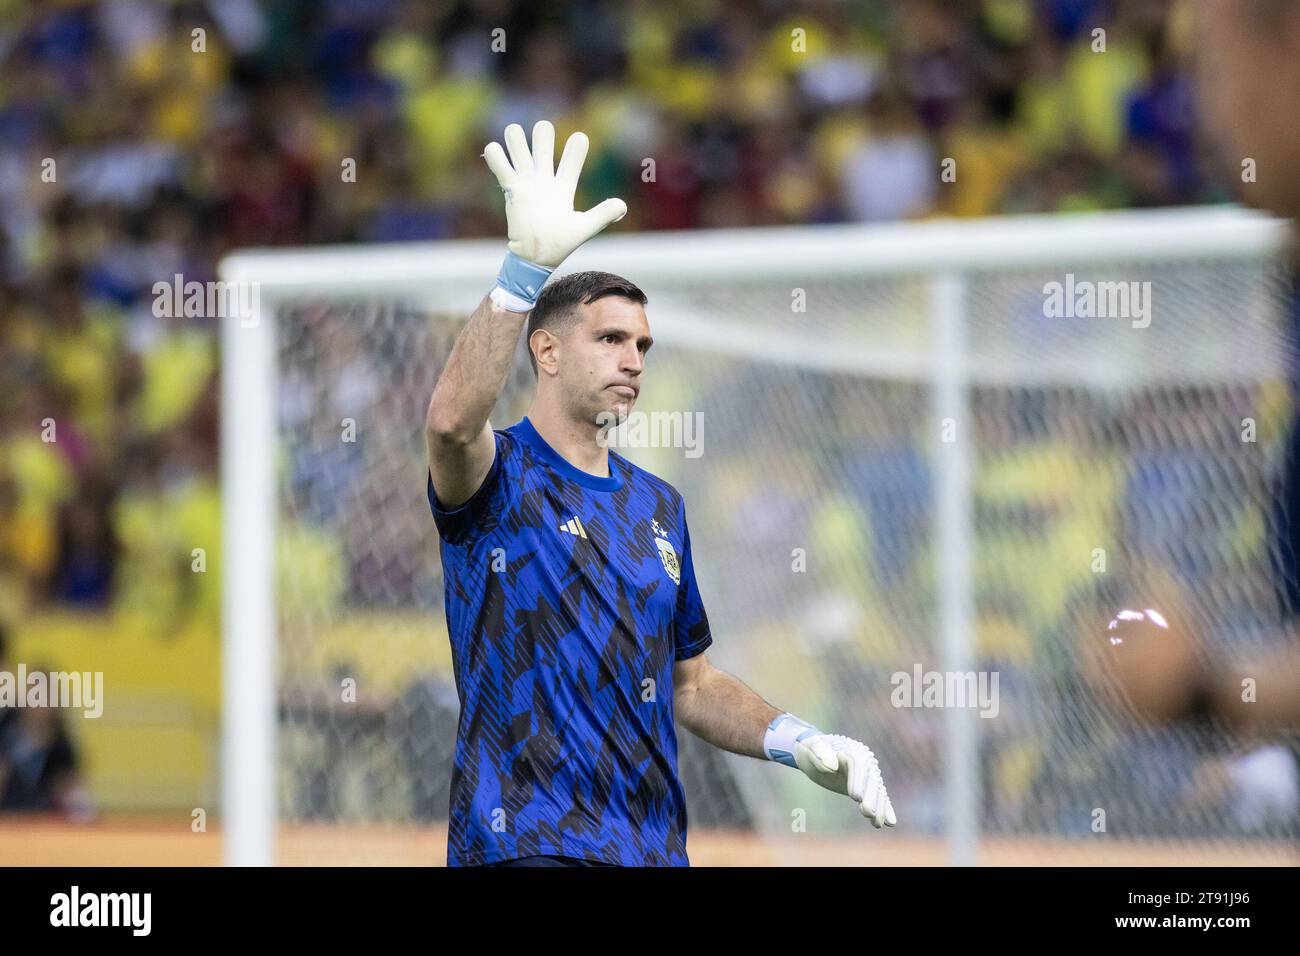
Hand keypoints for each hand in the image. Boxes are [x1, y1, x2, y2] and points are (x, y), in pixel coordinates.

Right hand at [482, 120, 626, 268]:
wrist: (536, 257)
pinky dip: (496, 155)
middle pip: (542, 144)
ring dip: (516, 138)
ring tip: (515, 134)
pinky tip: (496, 149)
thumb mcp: (585, 228)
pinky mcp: (512, 189)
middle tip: (543, 129)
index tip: (580, 138)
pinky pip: (501, 166)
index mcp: (564, 187)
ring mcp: (527, 182)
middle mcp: (544, 180)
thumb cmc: (560, 244)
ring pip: (519, 149)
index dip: (576, 148)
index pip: (571, 160)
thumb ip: (603, 214)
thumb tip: (623, 206)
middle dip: (542, 133)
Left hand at [794, 733, 896, 828]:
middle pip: (870, 779)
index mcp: (851, 750)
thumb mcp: (810, 748)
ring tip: (878, 824)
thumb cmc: (809, 749)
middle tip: (868, 813)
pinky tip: (890, 822)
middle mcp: (864, 760)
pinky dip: (884, 808)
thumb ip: (819, 752)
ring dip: (879, 807)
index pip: (858, 765)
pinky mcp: (866, 785)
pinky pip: (877, 796)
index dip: (858, 780)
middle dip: (871, 797)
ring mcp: (866, 773)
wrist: (813, 753)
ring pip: (877, 790)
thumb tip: (831, 766)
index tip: (855, 797)